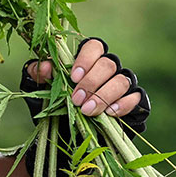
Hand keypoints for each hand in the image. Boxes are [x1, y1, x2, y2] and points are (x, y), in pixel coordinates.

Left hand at [20, 38, 151, 176]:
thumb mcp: (42, 88)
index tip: (73, 77)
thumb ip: (39, 74)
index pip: (94, 46)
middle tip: (77, 100)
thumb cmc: (57, 101)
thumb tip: (46, 67)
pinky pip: (136, 97)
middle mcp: (109, 67)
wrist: (71, 130)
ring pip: (122, 80)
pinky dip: (124, 104)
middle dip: (92, 83)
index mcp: (88, 58)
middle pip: (108, 64)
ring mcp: (123, 83)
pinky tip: (109, 113)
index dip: (86, 59)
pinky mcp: (133, 100)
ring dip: (105, 95)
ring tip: (88, 110)